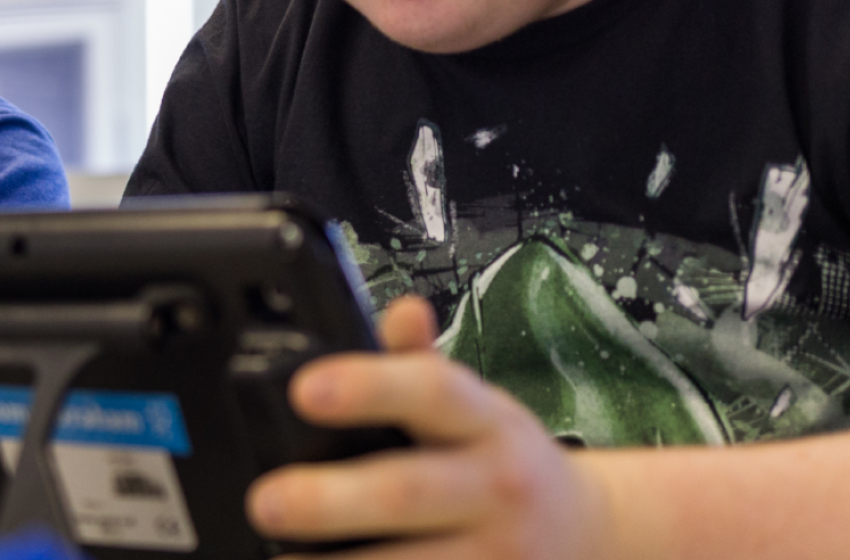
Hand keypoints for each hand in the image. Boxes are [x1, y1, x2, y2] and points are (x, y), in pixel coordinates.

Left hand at [245, 298, 612, 558]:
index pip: (432, 392)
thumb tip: (399, 314)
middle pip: (408, 491)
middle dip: (332, 500)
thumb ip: (421, 365)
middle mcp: (496, 487)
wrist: (582, 531)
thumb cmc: (504, 462)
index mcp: (487, 422)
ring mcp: (496, 552)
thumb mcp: (477, 405)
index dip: (369, 387)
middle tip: (266, 501)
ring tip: (277, 558)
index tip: (305, 389)